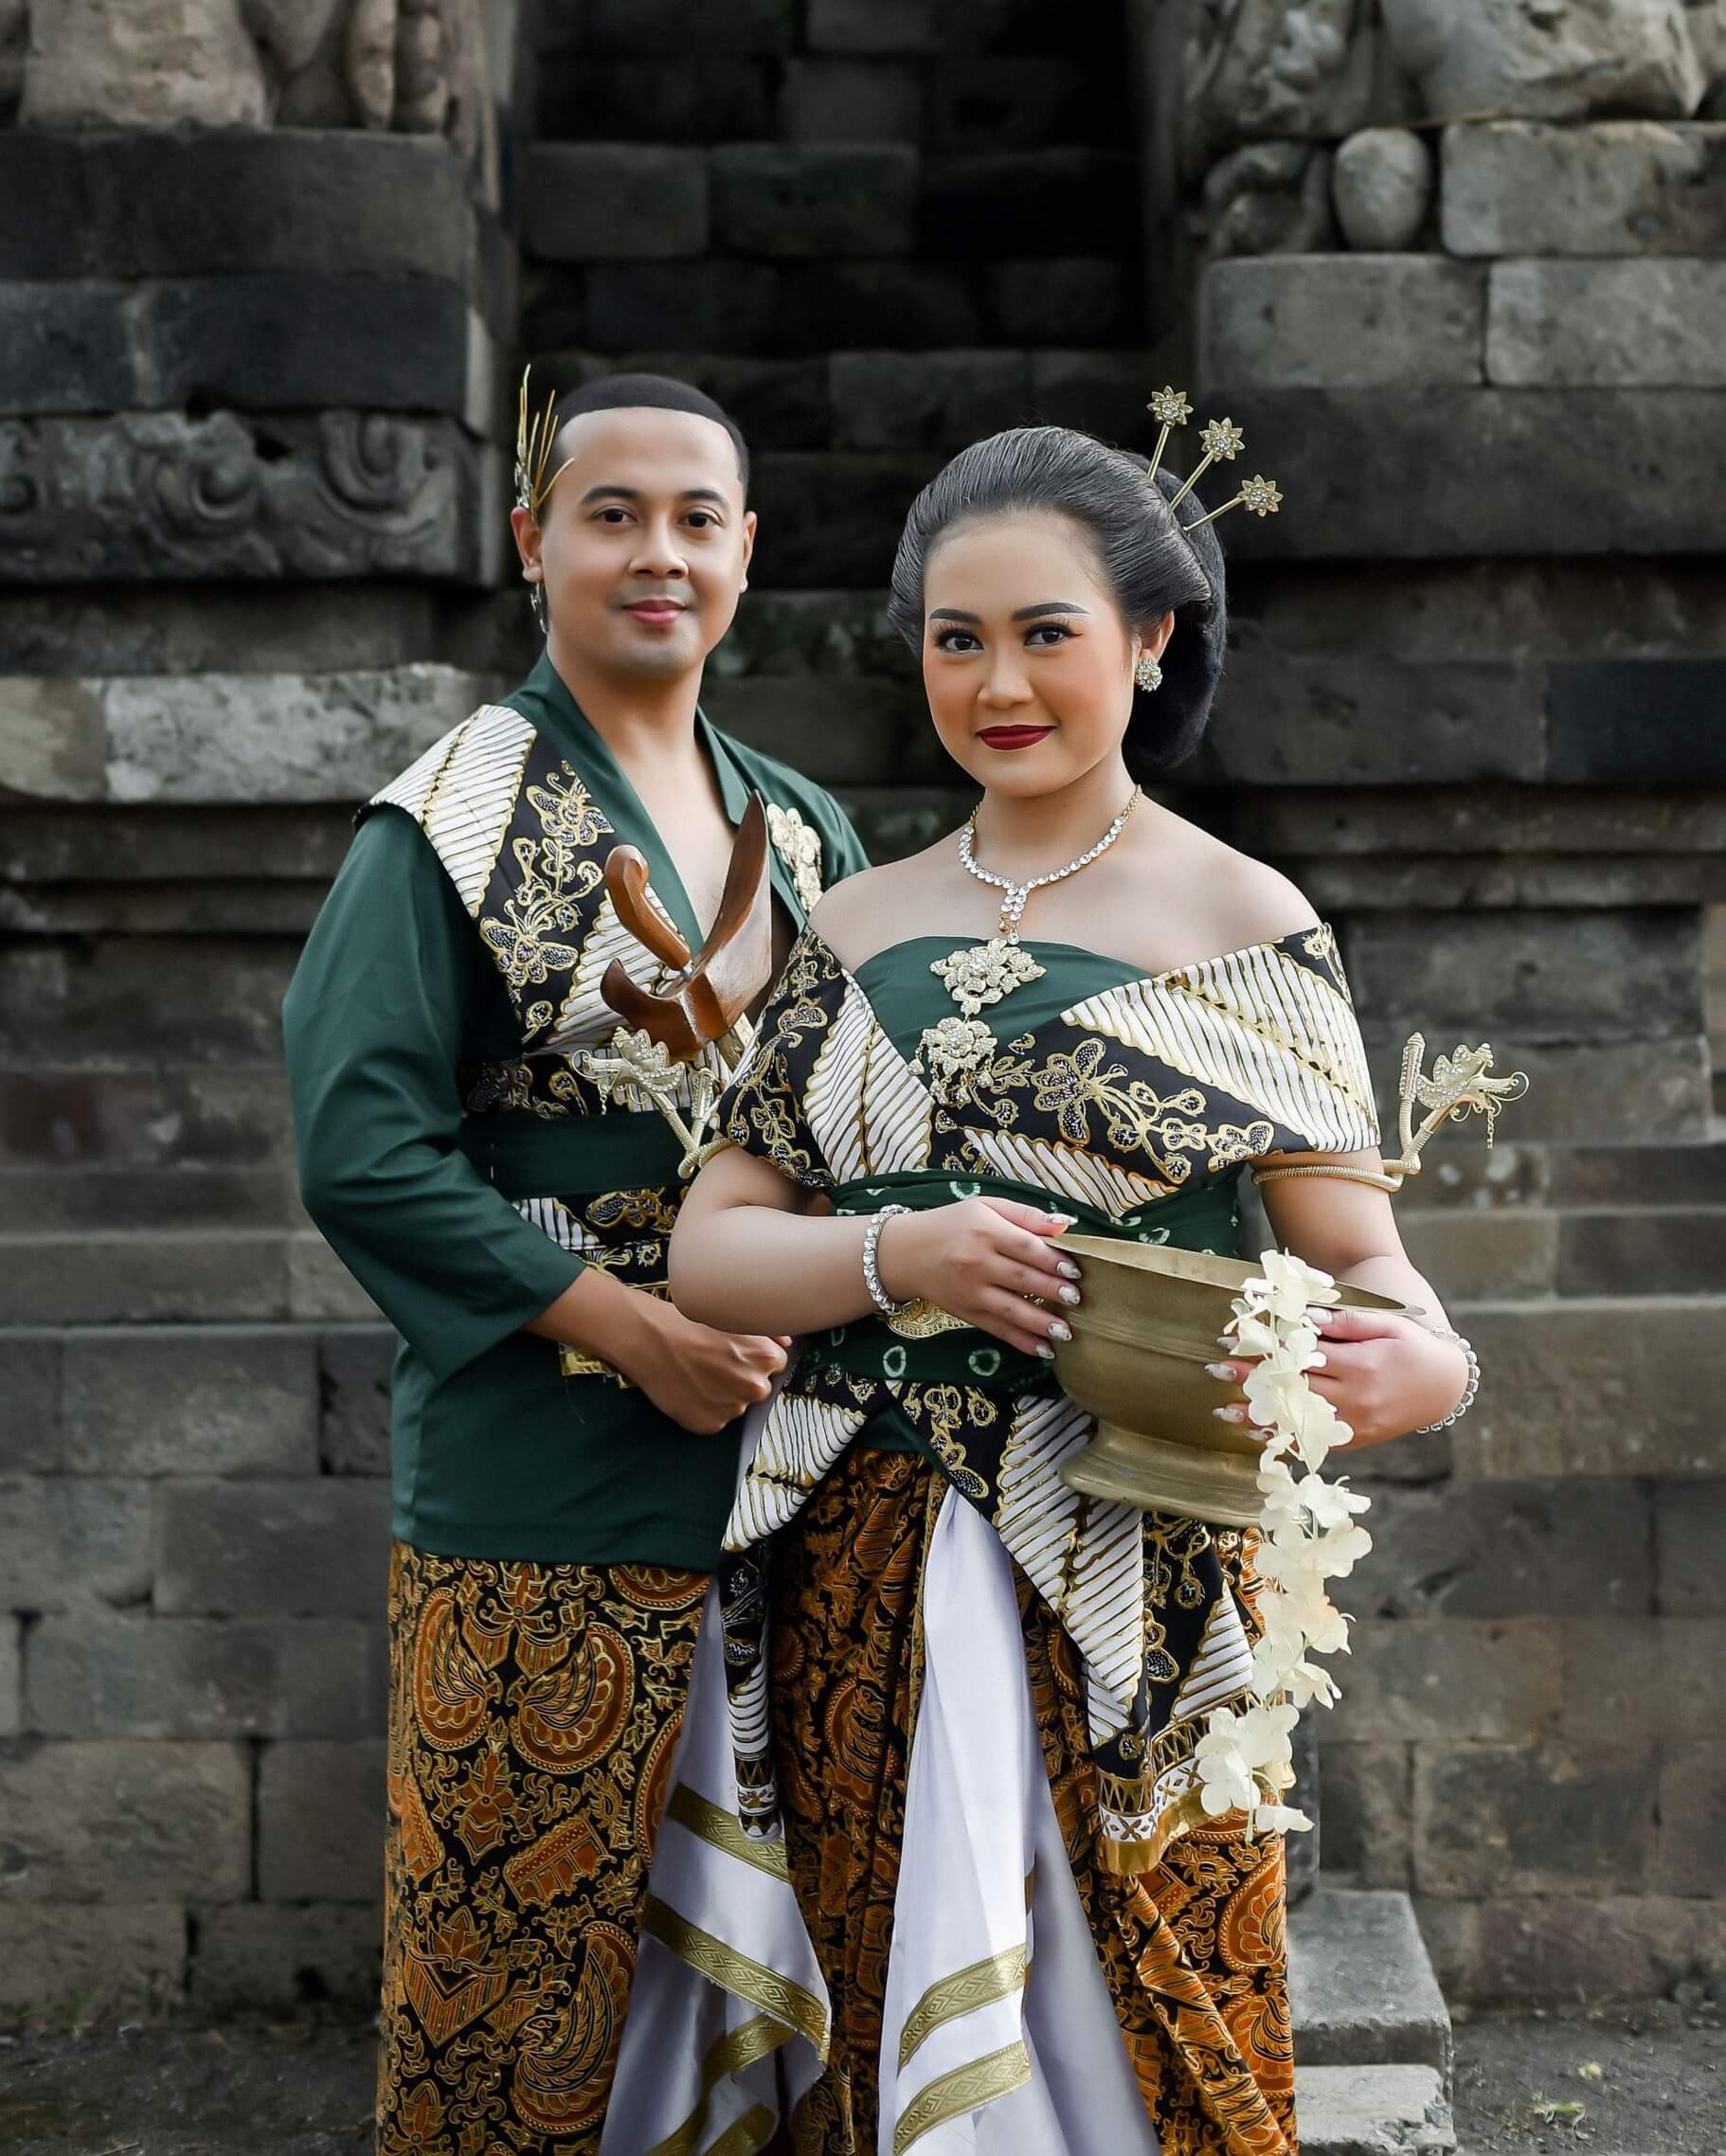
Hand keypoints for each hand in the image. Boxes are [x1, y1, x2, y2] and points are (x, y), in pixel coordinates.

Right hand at [619, 1299, 790, 1435]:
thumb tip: (786, 1343)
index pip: (775, 1365)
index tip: (734, 1353)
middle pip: (757, 1387)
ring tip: (696, 1373)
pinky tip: (689, 1388)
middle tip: (712, 1362)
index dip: (753, 1358)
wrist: (647, 1338)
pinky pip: (715, 1418)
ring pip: (735, 1404)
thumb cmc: (687, 1321)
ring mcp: (731, 1408)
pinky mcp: (709, 1424)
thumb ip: (767, 1332)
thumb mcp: (732, 1315)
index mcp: (765, 1358)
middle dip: (741, 1378)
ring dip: (723, 1394)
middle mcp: (753, 1387)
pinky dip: (704, 1408)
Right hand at [878, 1197, 1079, 1357]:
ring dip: (1040, 1322)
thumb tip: (1065, 1224)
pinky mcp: (966, 1313)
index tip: (1076, 1270)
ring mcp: (971, 1291)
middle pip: (1022, 1278)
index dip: (1053, 1259)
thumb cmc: (952, 1224)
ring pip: (1011, 1309)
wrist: (906, 1253)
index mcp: (986, 1230)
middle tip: (1077, 1299)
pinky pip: (997, 1329)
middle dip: (1052, 1290)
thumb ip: (1026, 1215)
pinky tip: (1043, 1350)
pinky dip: (1021, 1341)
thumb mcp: (986, 1206)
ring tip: (1066, 1332)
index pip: (1026, 1246)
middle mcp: (977, 1262)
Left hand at [1206, 1304, 1468, 1449]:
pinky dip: (1284, 1438)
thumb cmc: (1413, 1346)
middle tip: (1217, 1370)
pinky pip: (1314, 1441)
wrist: (1445, 1386)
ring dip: (1259, 1415)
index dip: (1267, 1349)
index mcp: (1361, 1365)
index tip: (1235, 1341)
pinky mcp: (1356, 1440)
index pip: (1303, 1356)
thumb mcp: (1385, 1324)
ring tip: (1224, 1410)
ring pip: (1300, 1420)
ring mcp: (1355, 1425)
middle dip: (1254, 1379)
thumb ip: (1346, 1322)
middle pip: (1295, 1388)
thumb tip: (1306, 1317)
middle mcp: (1355, 1399)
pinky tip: (1257, 1431)